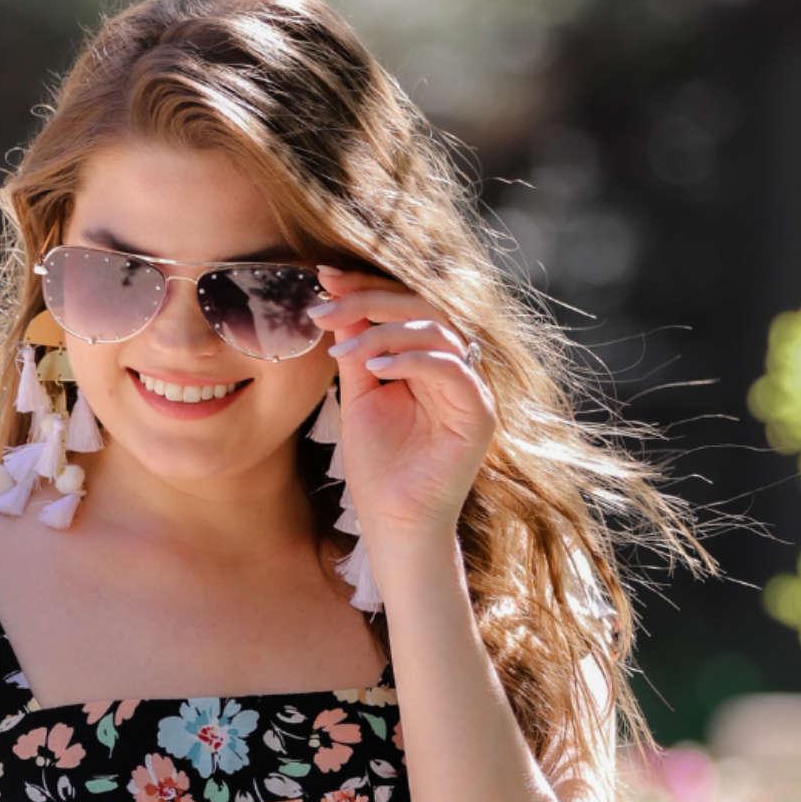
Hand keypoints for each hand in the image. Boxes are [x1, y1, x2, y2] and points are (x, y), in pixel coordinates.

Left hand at [308, 265, 495, 542]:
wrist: (394, 522)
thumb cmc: (378, 467)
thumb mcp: (360, 398)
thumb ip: (357, 351)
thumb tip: (339, 305)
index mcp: (428, 360)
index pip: (402, 307)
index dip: (365, 288)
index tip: (323, 279)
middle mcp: (455, 367)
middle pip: (421, 307)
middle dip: (369, 299)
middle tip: (327, 301)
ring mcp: (471, 389)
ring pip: (436, 330)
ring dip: (384, 332)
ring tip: (343, 351)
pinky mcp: (478, 413)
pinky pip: (451, 368)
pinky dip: (412, 361)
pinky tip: (375, 370)